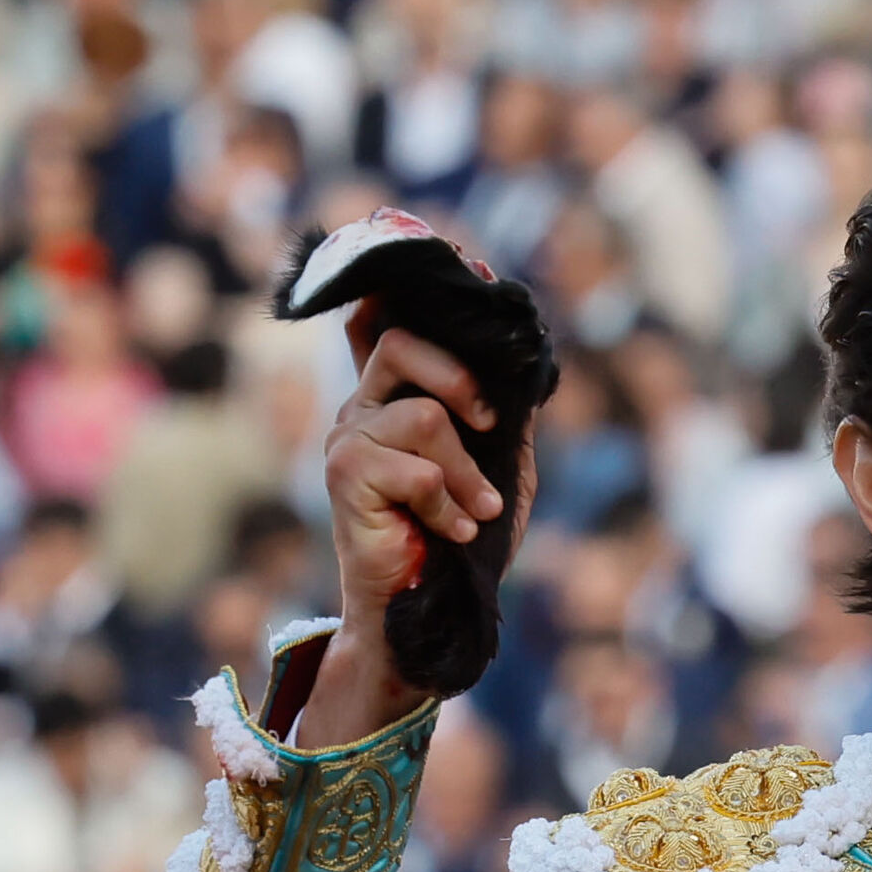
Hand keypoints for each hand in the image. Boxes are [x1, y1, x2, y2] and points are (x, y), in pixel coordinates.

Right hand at [294, 304, 535, 746]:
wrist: (425, 610)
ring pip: (423, 416)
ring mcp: (348, 440)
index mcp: (393, 400)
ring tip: (477, 511)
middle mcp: (361, 410)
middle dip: (460, 379)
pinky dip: (448, 504)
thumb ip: (501, 418)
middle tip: (488, 424)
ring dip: (466, 473)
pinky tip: (451, 530)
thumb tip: (525, 368)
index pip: (382, 325)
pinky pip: (415, 468)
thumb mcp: (497, 470)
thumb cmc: (460, 541)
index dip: (404, 290)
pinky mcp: (346, 477)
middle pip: (402, 344)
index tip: (454, 262)